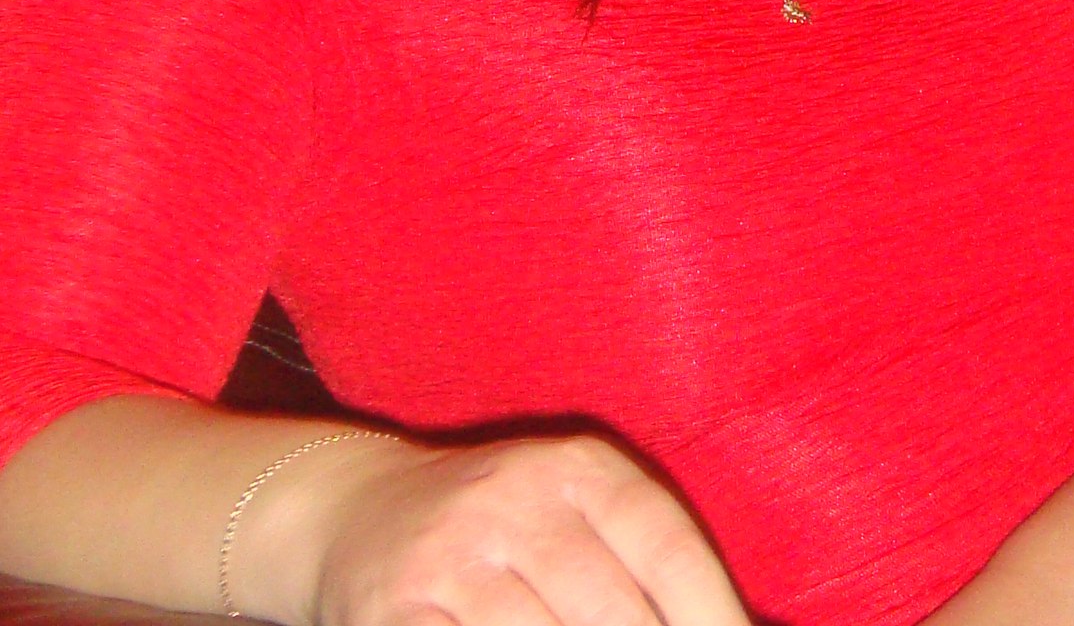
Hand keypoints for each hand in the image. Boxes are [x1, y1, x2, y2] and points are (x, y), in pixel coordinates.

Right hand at [309, 433, 751, 625]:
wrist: (355, 511)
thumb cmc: (500, 527)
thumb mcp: (574, 513)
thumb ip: (648, 567)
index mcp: (578, 467)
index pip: (667, 549)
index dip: (713, 614)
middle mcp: (516, 500)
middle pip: (615, 615)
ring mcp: (453, 558)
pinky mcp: (396, 613)